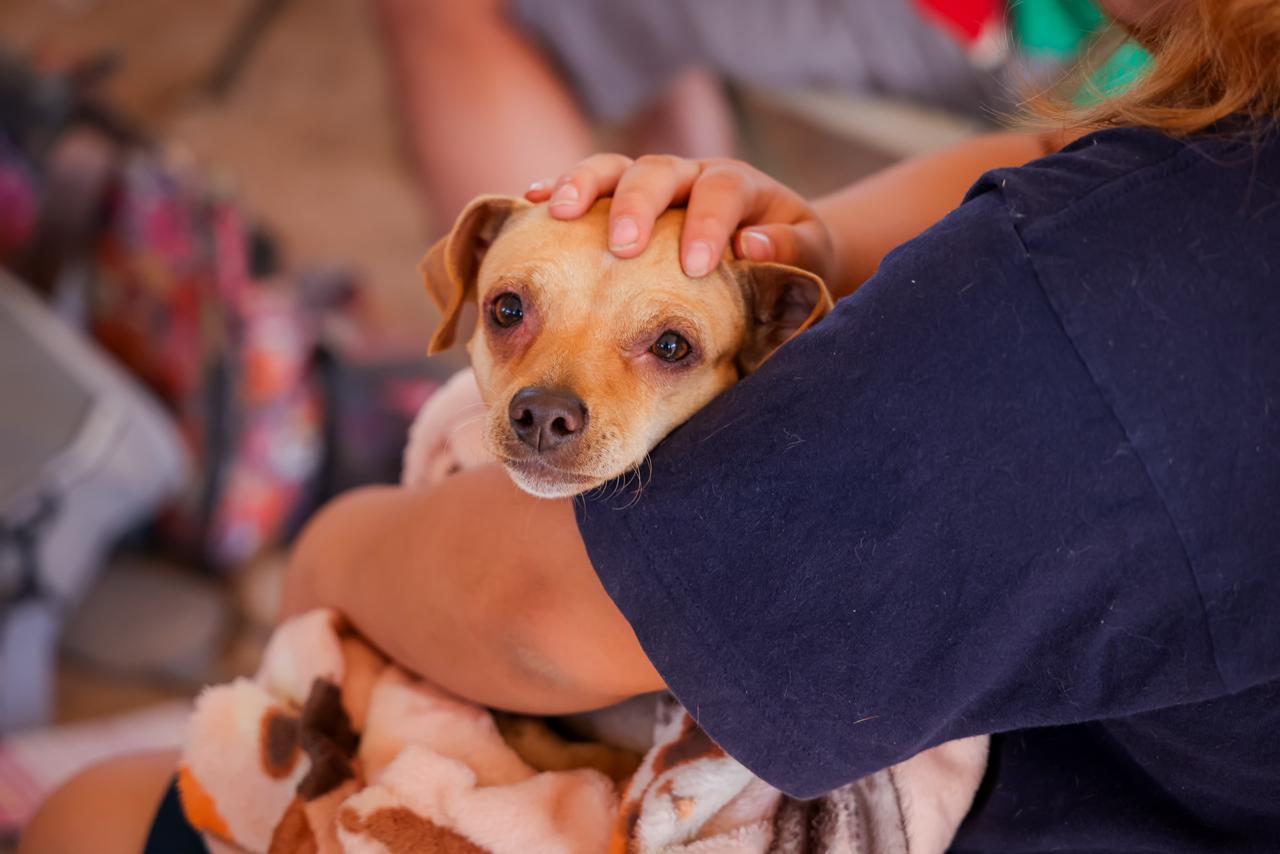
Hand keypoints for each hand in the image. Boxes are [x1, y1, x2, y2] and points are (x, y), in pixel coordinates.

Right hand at [525, 154, 834, 281]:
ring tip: (558, 212)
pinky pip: (587, 186)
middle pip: (658, 171)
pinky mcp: (622, 198)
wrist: (772, 241)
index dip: (707, 225)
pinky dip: (558, 189)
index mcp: (740, 186)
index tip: (694, 267)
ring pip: (615, 168)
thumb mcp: (807, 254)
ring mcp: (653, 183)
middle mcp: (691, 175)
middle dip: (637, 205)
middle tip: (622, 246)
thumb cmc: (788, 253)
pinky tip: (531, 203)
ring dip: (584, 186)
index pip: (722, 192)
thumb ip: (789, 251)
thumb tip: (751, 247)